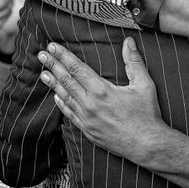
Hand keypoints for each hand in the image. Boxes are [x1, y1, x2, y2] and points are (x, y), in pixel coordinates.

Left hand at [38, 38, 182, 167]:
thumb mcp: (144, 84)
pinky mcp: (88, 131)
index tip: (52, 46)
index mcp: (102, 91)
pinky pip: (70, 115)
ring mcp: (87, 119)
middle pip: (67, 81)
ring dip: (53, 84)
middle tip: (41, 54)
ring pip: (65, 97)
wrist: (147, 145)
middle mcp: (90, 105)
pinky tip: (56, 96)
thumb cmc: (147, 114)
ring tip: (43, 73)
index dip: (63, 56)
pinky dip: (62, 104)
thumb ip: (134, 61)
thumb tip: (128, 41)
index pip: (77, 69)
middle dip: (53, 65)